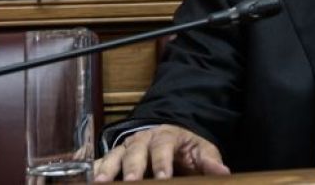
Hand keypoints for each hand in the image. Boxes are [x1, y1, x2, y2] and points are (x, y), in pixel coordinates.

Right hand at [94, 124, 229, 180]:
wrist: (169, 137)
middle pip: (136, 151)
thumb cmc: (185, 148)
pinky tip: (91, 181)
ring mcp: (126, 147)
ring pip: (115, 156)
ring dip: (107, 170)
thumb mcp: (201, 151)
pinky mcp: (114, 156)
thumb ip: (210, 161)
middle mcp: (143, 139)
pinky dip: (96, 170)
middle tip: (130, 182)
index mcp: (166, 136)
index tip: (163, 178)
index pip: (163, 147)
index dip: (162, 163)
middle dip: (132, 167)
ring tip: (101, 183)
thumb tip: (223, 172)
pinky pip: (102, 162)